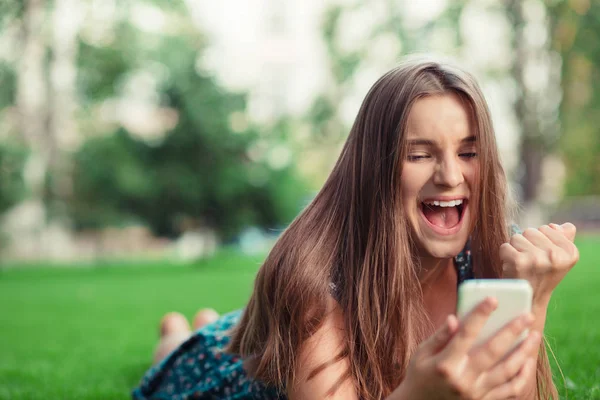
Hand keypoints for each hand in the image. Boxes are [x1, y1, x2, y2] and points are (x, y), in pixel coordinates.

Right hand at [392, 298, 540, 399]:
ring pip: (507, 371)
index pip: (466, 334)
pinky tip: (527, 361)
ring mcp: (475, 393)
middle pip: (493, 351)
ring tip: (534, 335)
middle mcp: (463, 379)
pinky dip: (522, 376)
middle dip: (512, 331)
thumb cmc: (419, 375)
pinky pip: (509, 390)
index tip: (493, 299)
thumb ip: (439, 336)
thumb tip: (455, 319)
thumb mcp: (421, 353)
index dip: (480, 315)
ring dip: (523, 351)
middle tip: (528, 316)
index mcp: (445, 363)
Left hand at [500, 223, 578, 303]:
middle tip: (530, 262)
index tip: (543, 257)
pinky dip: (505, 255)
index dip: (540, 241)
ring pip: (516, 237)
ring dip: (515, 249)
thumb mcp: (559, 258)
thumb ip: (563, 238)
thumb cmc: (542, 275)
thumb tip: (558, 226)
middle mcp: (556, 256)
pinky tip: (512, 267)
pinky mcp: (518, 262)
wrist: (530, 300)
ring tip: (522, 265)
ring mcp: (537, 259)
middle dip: (527, 244)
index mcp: (570, 252)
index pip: (547, 228)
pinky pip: (505, 246)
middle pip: (530, 231)